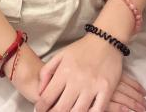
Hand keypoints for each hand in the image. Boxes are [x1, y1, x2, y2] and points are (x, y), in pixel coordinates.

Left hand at [5, 41, 145, 110]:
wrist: (105, 40)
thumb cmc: (81, 49)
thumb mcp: (60, 55)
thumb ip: (47, 71)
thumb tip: (39, 91)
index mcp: (64, 71)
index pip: (48, 96)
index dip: (41, 107)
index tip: (39, 110)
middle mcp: (77, 80)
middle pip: (62, 108)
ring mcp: (93, 86)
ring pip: (78, 111)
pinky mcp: (106, 89)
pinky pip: (98, 110)